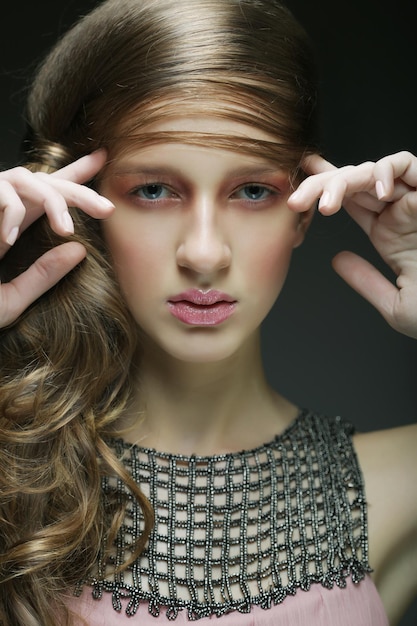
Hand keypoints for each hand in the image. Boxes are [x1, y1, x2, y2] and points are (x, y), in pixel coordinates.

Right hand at [0, 150, 113, 327]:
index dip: (73, 176)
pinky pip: (0, 191)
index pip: (46, 197)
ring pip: (25, 178)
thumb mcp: (10, 300)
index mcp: (10, 227)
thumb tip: (79, 251)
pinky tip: (6, 240)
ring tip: (65, 229)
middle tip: (107, 208)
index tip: (101, 158)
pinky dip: (10, 211)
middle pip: (43, 181)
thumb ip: (41, 277)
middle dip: (78, 187)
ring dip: (52, 199)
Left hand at [288, 151, 416, 338]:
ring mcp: (414, 201)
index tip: (296, 191)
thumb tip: (337, 260)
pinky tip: (374, 191)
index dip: (323, 190)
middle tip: (296, 201)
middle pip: (353, 183)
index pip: (351, 202)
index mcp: (389, 233)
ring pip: (372, 171)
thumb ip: (366, 281)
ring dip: (344, 180)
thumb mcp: (394, 303)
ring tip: (327, 206)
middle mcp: (399, 213)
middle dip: (321, 186)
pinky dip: (386, 169)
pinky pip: (408, 165)